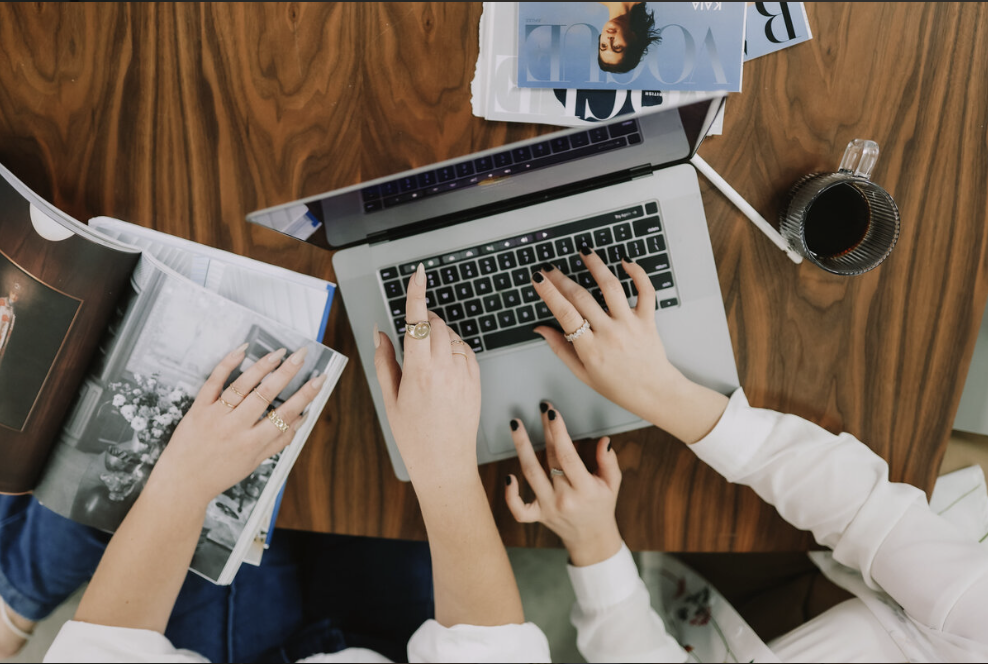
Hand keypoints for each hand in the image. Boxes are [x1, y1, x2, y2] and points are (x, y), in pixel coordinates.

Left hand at [149, 343, 324, 506]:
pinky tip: (242, 350)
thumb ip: (279, 441)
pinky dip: (227, 363)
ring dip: (262, 366)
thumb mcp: (254, 463)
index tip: (319, 380)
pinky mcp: (198, 408)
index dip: (305, 395)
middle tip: (302, 355)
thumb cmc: (219, 474)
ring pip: (242, 385)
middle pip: (266, 394)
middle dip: (287, 372)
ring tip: (279, 352)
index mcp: (253, 443)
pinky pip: (214, 381)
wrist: (182, 483)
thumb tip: (301, 419)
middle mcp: (235, 428)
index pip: (285, 414)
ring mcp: (215, 416)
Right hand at [374, 263, 482, 483]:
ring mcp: (465, 374)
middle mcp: (445, 370)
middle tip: (411, 333)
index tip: (418, 274)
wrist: (446, 464)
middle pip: (435, 324)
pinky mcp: (477, 381)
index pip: (417, 322)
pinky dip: (453, 348)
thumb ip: (385, 361)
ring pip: (452, 336)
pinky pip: (465, 350)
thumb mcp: (390, 399)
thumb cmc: (414, 436)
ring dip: (438, 335)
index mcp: (419, 373)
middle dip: (423, 320)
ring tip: (425, 361)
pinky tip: (443, 366)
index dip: (417, 294)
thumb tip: (381, 332)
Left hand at [505, 403, 622, 566]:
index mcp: (585, 489)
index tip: (553, 414)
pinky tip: (508, 476)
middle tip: (541, 408)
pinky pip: (519, 509)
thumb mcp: (613, 483)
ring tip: (516, 425)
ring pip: (531, 474)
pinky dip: (510, 495)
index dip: (559, 433)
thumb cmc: (601, 505)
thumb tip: (604, 441)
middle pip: (549, 459)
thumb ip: (609, 462)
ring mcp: (548, 508)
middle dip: (545, 431)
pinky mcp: (537, 516)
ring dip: (521, 447)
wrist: (591, 538)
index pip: (568, 456)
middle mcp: (565, 498)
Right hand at [531, 248, 727, 442]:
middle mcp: (610, 334)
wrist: (654, 392)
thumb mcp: (582, 373)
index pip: (565, 314)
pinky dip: (637, 273)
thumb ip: (560, 349)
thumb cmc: (618, 386)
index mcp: (591, 349)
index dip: (549, 293)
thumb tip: (540, 328)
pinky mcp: (648, 319)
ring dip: (596, 266)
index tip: (538, 279)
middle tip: (549, 268)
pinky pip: (645, 291)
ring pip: (611, 287)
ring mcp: (630, 324)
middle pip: (581, 298)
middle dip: (561, 278)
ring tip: (584, 252)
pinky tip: (625, 261)